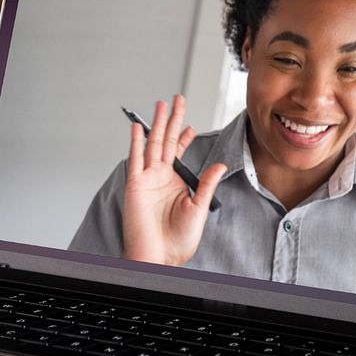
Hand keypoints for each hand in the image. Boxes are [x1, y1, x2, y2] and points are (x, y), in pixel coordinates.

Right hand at [122, 95, 225, 265]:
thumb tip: (219, 165)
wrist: (159, 255)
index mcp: (176, 181)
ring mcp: (147, 178)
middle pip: (167, 140)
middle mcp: (161, 177)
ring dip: (156, 124)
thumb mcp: (199, 207)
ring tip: (161, 105)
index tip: (189, 123)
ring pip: (152, 144)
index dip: (184, 136)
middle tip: (176, 100)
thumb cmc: (178, 240)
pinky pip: (136, 158)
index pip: (180, 152)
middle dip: (172, 119)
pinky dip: (136, 142)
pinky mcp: (135, 184)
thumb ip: (207, 184)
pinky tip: (138, 127)